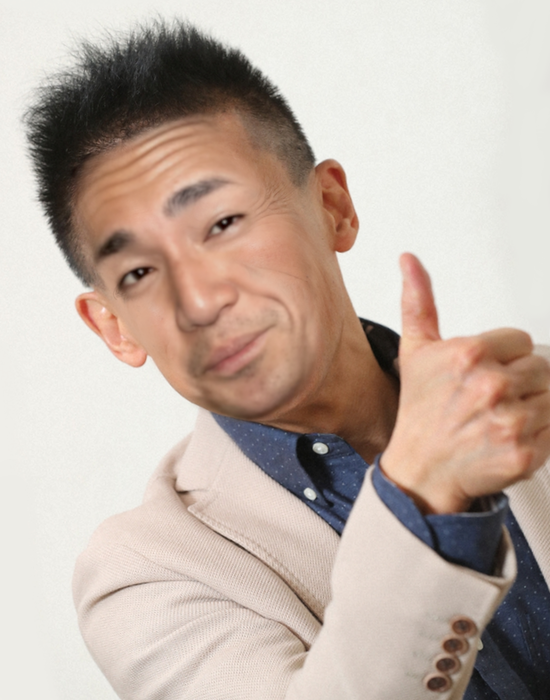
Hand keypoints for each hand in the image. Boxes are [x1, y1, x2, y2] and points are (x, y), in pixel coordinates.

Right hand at [380, 253, 549, 513]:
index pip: (522, 341)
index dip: (504, 358)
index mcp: (470, 354)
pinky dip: (540, 437)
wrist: (420, 470)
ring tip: (498, 420)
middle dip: (520, 383)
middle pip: (542, 368)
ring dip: (532, 409)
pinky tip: (508, 439)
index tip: (482, 375)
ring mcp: (510, 422)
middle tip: (489, 401)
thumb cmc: (420, 411)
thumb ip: (419, 301)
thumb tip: (409, 260)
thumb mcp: (415, 351)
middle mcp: (491, 385)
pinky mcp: (525, 454)